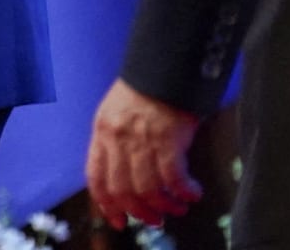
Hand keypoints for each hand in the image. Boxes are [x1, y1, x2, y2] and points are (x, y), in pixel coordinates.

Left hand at [86, 78, 202, 228]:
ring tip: (178, 207)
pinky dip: (184, 191)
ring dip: (165, 205)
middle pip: (122, 190)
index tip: (118, 220)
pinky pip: (174, 178)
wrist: (165, 69)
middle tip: (156, 219)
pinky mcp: (167, 140)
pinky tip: (193, 193)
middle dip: (140, 212)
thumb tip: (123, 177)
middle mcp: (117, 139)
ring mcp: (141, 140)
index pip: (96, 177)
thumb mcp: (115, 113)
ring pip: (148, 189)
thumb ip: (114, 142)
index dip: (106, 204)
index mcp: (101, 132)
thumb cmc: (144, 91)